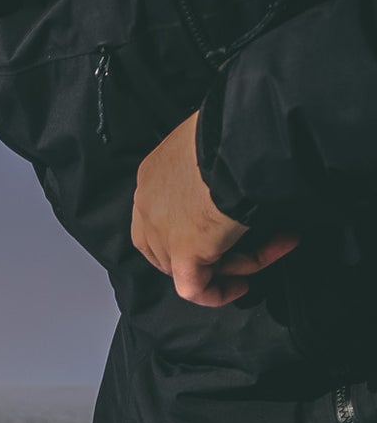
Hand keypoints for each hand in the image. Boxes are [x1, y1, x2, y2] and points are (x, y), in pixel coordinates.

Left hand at [131, 110, 298, 305]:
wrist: (242, 140)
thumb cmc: (237, 130)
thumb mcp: (214, 142)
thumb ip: (212, 165)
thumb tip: (233, 173)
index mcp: (152, 176)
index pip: (159, 215)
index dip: (186, 229)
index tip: (221, 230)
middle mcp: (148, 207)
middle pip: (170, 246)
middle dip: (210, 251)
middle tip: (249, 243)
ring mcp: (162, 232)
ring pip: (189, 266)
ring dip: (234, 262)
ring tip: (274, 247)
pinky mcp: (184, 253)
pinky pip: (195, 289)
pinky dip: (218, 293)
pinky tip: (242, 286)